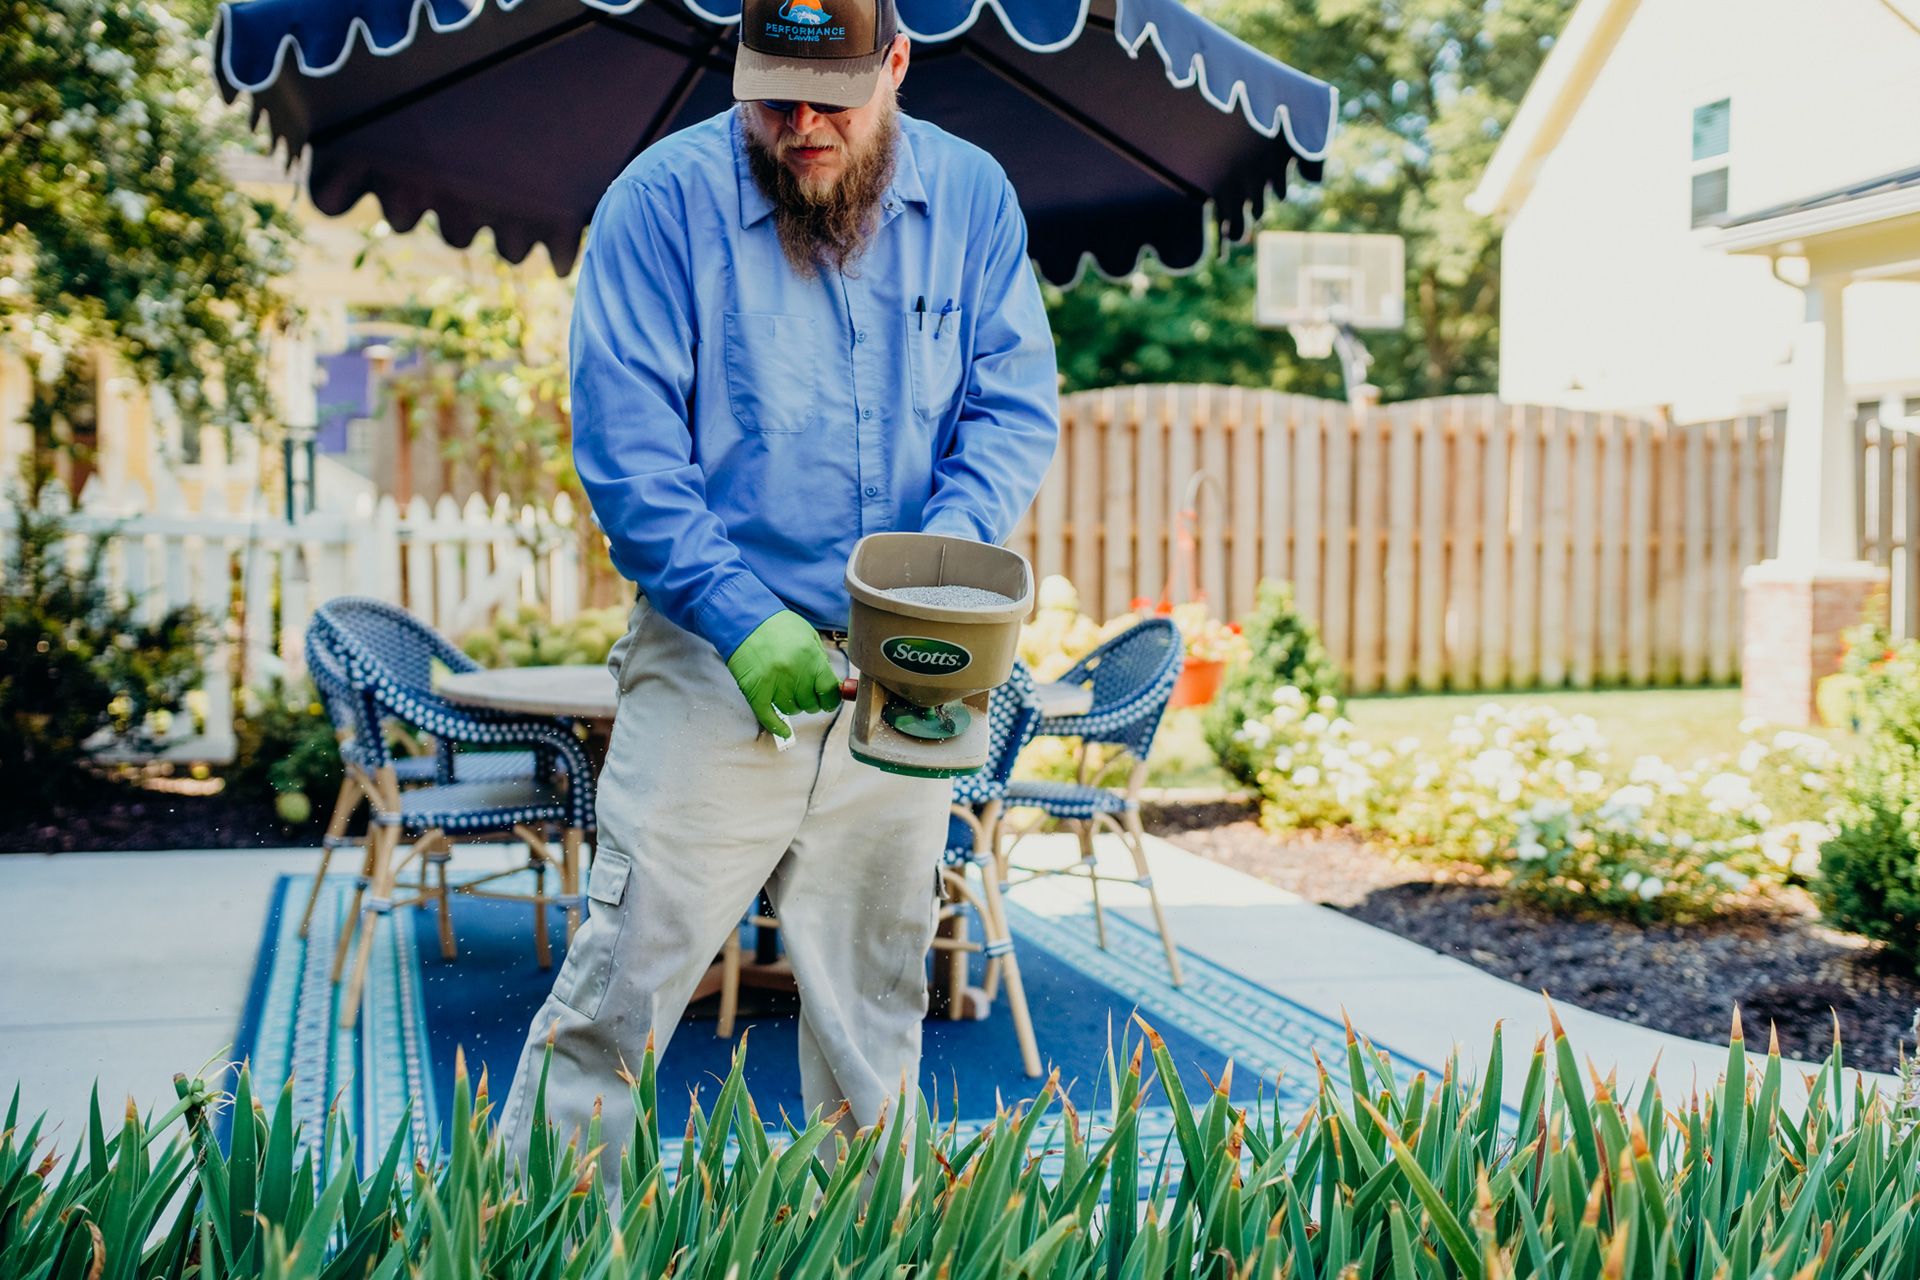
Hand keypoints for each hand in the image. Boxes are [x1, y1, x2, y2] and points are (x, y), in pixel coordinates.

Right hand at [725, 611, 841, 737]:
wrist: (743, 618)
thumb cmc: (778, 625)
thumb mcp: (808, 635)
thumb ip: (820, 661)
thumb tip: (833, 685)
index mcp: (811, 657)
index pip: (829, 691)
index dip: (831, 698)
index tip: (829, 700)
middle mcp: (794, 672)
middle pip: (811, 703)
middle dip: (812, 701)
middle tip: (807, 693)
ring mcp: (774, 683)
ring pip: (792, 709)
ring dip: (794, 705)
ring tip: (789, 692)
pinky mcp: (755, 690)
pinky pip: (768, 716)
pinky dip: (777, 727)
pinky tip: (784, 731)